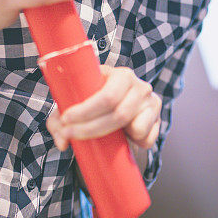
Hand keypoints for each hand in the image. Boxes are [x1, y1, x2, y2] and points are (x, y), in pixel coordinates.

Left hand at [46, 65, 161, 151]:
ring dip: (113, 138)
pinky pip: (147, 138)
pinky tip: (124, 137)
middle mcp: (140, 86)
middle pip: (119, 114)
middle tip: (70, 135)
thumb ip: (59, 122)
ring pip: (135, 128)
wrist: (120, 111)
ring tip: (98, 138)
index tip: (65, 120)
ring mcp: (152, 103)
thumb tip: (63, 142)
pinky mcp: (158, 120)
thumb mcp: (75, 106)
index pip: (106, 95)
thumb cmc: (94, 105)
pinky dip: (134, 143)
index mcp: (120, 75)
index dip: (85, 110)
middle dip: (90, 128)